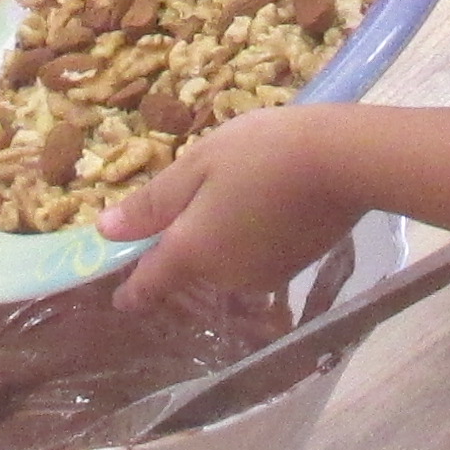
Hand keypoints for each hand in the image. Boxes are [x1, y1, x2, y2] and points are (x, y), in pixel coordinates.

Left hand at [102, 103, 363, 305]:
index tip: (121, 297)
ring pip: (224, 265)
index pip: (149, 287)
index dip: (131, 293)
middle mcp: (222, 277)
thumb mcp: (197, 164)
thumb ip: (152, 204)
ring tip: (238, 192)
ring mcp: (261, 277)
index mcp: (190, 252)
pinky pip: (255, 260)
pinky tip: (267, 204)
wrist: (343, 161)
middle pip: (190, 270)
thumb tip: (106, 234)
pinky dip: (251, 240)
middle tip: (199, 196)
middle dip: (186, 245)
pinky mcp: (292, 269)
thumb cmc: (260, 152)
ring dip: (221, 241)